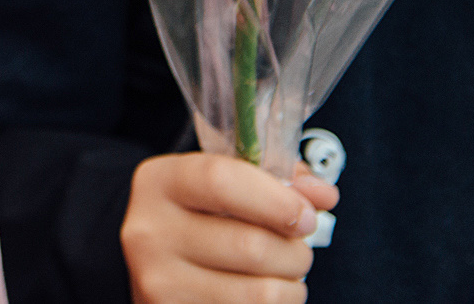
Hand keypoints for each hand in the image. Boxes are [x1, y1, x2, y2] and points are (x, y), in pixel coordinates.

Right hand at [123, 153, 338, 303]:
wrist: (156, 266)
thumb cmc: (200, 220)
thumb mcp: (225, 185)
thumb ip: (276, 182)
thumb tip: (323, 195)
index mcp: (160, 183)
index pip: (222, 181)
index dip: (277, 200)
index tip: (304, 216)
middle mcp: (150, 231)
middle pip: (251, 245)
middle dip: (295, 252)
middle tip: (298, 250)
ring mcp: (161, 281)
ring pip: (261, 292)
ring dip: (292, 286)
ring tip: (284, 275)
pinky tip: (265, 293)